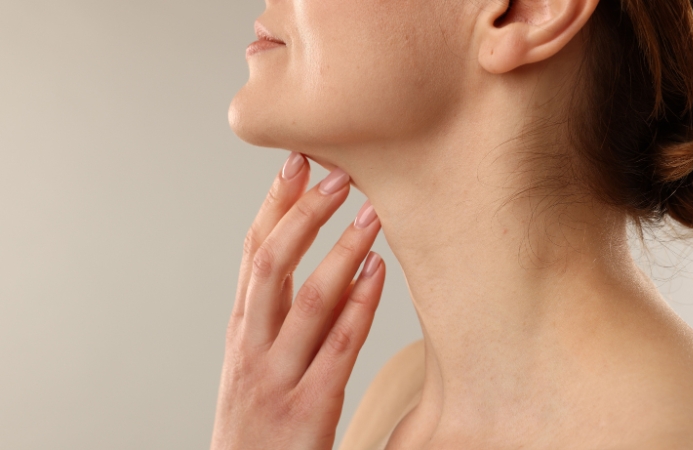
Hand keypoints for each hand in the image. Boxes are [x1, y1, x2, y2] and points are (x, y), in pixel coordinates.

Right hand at [210, 152, 384, 449]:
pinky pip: (338, 348)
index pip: (253, 253)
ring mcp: (277, 378)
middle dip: (303, 215)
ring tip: (372, 215)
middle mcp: (252, 347)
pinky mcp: (308, 409)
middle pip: (271, 265)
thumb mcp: (254, 358)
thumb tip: (304, 253)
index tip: (297, 161)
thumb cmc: (258, 416)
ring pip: (308, 301)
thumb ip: (275, 310)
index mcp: (241, 330)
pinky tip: (378, 274)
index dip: (275, 205)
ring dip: (341, 251)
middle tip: (338, 175)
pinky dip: (359, 306)